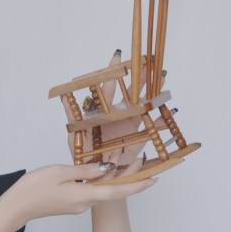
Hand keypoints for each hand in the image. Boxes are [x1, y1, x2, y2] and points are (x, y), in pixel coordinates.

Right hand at [0, 161, 155, 228]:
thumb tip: (106, 168)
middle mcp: (84, 203)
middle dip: (127, 176)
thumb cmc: (33, 188)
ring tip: (120, 158)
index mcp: (83, 195)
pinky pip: (89, 190)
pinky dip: (97, 179)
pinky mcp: (71, 203)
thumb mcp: (59, 172)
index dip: (137, 185)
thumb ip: (84, 170)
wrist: (15, 208)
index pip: (117, 191)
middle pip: (112, 189)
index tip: (153, 179)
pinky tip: (97, 168)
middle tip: (141, 160)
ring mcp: (78, 205)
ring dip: (111, 176)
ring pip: (101, 189)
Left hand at [62, 51, 166, 172]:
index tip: (118, 55)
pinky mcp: (138, 140)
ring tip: (161, 81)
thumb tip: (62, 97)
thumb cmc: (84, 154)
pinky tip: (168, 112)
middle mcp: (117, 116)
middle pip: (129, 94)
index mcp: (102, 113)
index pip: (107, 88)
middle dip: (138, 78)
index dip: (112, 72)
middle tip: (147, 63)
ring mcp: (129, 126)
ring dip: (152, 95)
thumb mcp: (74, 135)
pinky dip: (161, 121)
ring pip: (142, 107)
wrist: (96, 175)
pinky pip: (151, 128)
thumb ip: (72, 116)